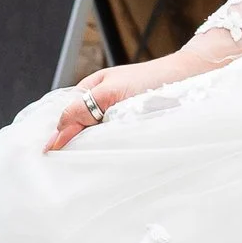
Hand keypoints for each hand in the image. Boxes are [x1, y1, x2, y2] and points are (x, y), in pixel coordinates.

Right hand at [46, 51, 209, 150]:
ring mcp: (116, 114)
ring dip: (91, 148)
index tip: (49, 156)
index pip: (65, 117)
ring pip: (95, 136)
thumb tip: (59, 132)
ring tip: (82, 165)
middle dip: (72, 144)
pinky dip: (108, 149)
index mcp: (91, 90)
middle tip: (64, 164)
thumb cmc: (153, 79)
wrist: (191, 77)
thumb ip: (83, 108)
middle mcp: (101, 102)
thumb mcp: (111, 91)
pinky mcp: (132, 125)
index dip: (58, 136)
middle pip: (78, 128)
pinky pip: (113, 139)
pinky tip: (106, 159)